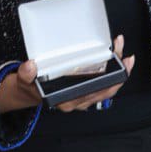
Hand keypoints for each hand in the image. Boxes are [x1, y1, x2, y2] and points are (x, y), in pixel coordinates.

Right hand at [0, 35, 135, 114]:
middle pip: (107, 88)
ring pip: (108, 85)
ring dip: (117, 69)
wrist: (31, 91)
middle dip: (119, 72)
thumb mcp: (25, 80)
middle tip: (125, 55)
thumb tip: (31, 66)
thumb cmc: (32, 86)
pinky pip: (104, 82)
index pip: (95, 93)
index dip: (109, 82)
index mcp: (68, 100)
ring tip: (121, 50)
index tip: (115, 67)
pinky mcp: (85, 89)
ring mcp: (84, 96)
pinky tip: (114, 57)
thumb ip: (26, 74)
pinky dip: (111, 70)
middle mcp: (79, 100)